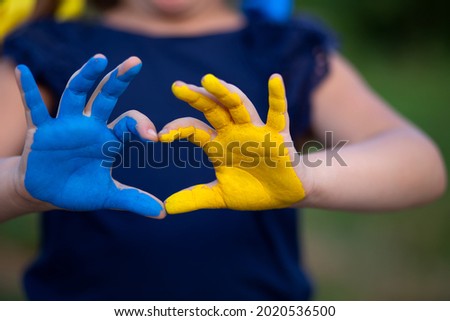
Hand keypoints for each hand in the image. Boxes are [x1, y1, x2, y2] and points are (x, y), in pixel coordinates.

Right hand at [15, 55, 164, 217]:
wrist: (47, 193)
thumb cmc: (79, 189)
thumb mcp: (108, 196)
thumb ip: (134, 200)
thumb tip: (163, 213)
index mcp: (108, 138)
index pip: (129, 122)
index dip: (142, 126)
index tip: (153, 137)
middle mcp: (89, 125)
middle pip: (106, 96)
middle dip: (119, 80)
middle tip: (135, 62)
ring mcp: (65, 125)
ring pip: (76, 94)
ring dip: (86, 76)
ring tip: (99, 59)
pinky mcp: (41, 131)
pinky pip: (34, 108)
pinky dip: (27, 91)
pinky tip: (22, 71)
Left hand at [160, 74, 305, 213]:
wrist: (283, 195)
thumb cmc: (252, 190)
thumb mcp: (220, 196)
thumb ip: (195, 198)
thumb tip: (166, 208)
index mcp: (217, 144)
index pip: (193, 130)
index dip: (177, 130)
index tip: (160, 136)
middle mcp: (233, 132)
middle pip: (212, 109)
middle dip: (196, 98)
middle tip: (177, 87)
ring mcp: (255, 131)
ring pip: (239, 106)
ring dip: (225, 93)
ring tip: (208, 80)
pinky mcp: (277, 135)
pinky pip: (278, 113)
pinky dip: (277, 97)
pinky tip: (274, 79)